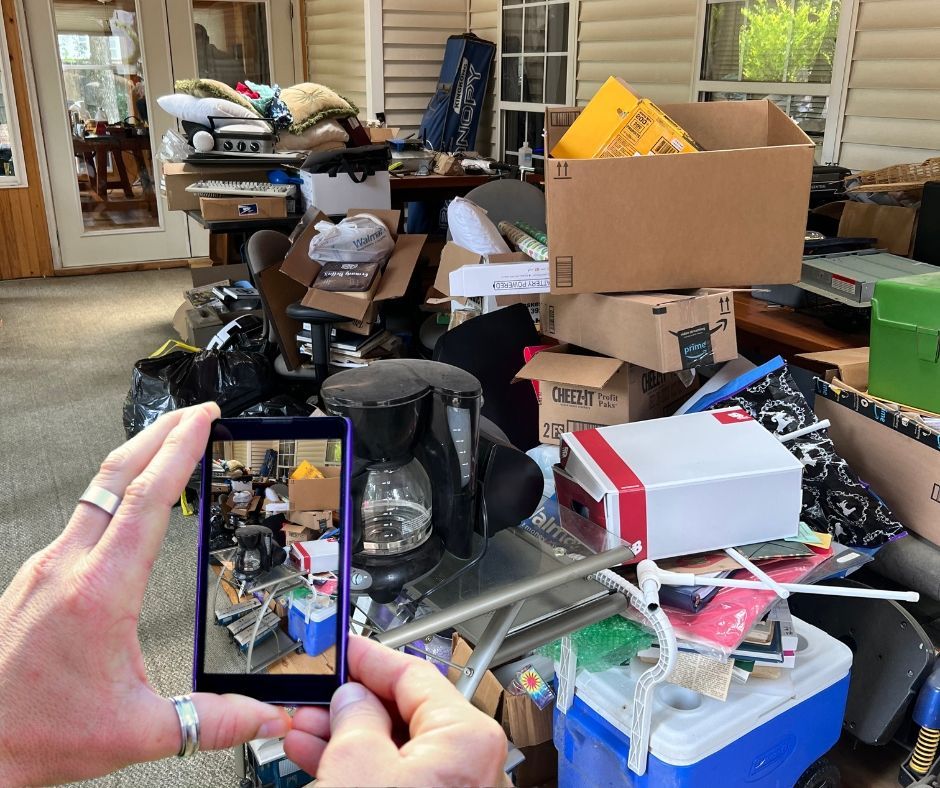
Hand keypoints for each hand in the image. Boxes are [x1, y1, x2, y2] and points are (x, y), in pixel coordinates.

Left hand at [0, 404, 290, 785]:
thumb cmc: (34, 734)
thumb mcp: (138, 731)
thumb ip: (211, 720)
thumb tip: (261, 715)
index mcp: (100, 591)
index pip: (148, 498)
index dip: (180, 450)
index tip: (204, 421)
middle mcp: (67, 568)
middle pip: (117, 473)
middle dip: (162, 433)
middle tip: (197, 414)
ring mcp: (45, 568)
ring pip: (96, 491)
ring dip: (137, 459)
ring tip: (169, 447)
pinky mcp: (35, 578)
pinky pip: (83, 517)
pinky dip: (116, 493)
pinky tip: (129, 505)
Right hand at [284, 635, 509, 786]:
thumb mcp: (357, 767)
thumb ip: (355, 718)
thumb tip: (352, 699)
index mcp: (468, 738)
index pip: (415, 672)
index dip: (371, 657)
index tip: (346, 648)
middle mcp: (474, 763)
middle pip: (406, 711)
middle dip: (353, 702)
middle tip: (317, 696)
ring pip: (398, 747)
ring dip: (349, 736)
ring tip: (306, 729)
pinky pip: (400, 776)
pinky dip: (363, 767)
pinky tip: (320, 758)